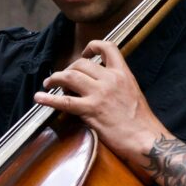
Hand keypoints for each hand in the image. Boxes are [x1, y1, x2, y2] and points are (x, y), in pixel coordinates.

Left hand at [33, 40, 170, 168]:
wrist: (146, 139)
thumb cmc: (141, 121)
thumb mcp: (133, 92)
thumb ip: (118, 83)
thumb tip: (100, 82)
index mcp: (123, 74)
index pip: (107, 47)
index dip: (92, 46)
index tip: (84, 54)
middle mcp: (110, 80)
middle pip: (80, 64)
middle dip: (67, 69)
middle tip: (63, 78)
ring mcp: (99, 94)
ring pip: (70, 76)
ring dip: (55, 78)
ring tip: (49, 83)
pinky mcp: (91, 110)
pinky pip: (64, 101)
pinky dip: (48, 99)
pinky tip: (39, 97)